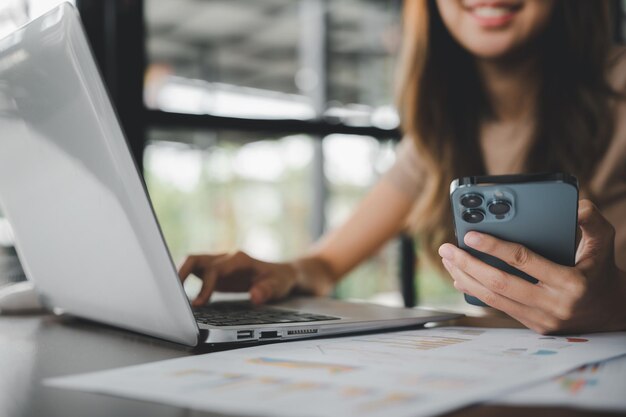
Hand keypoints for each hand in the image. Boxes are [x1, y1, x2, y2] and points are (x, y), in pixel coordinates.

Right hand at [178, 252, 334, 305]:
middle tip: (171, 294)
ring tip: (171, 298)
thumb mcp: (280, 286)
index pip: (215, 270)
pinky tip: (183, 301)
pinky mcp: (216, 273)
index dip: (205, 286)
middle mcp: (226, 259)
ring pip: (192, 264)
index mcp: (238, 259)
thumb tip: (255, 297)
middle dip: (180, 273)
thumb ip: (267, 290)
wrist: (284, 274)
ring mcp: (219, 265)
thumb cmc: (281, 279)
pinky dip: (186, 284)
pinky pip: (196, 274)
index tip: (198, 303)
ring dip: (180, 277)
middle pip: (195, 259)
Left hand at [438, 199, 625, 333]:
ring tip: (448, 260)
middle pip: (500, 284)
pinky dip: (476, 291)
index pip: (524, 262)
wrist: (612, 312)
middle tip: (446, 248)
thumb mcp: (603, 241)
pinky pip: (498, 307)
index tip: (470, 234)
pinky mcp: (533, 326)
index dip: (494, 246)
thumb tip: (574, 204)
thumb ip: (591, 220)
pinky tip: (460, 277)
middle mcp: (554, 304)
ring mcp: (542, 319)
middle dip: (468, 264)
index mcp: (571, 282)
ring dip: (466, 278)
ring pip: (494, 299)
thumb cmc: (601, 270)